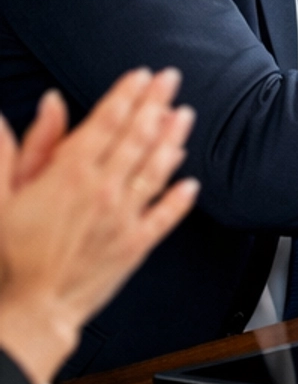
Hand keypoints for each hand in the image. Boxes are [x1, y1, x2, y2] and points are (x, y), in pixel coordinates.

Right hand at [0, 69, 199, 383]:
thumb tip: (43, 105)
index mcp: (70, 173)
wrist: (32, 308)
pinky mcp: (136, 245)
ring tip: (185, 115)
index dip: (126, 95)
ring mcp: (124, 217)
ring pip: (157, 169)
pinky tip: (191, 181)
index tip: (140, 75)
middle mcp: (104, 190)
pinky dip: (180, 197)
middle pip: (137, 137)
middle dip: (156, 103)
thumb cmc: (11, 254)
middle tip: (170, 79)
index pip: (107, 122)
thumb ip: (26, 147)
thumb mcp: (3, 194)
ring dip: (173, 139)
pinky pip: (165, 215)